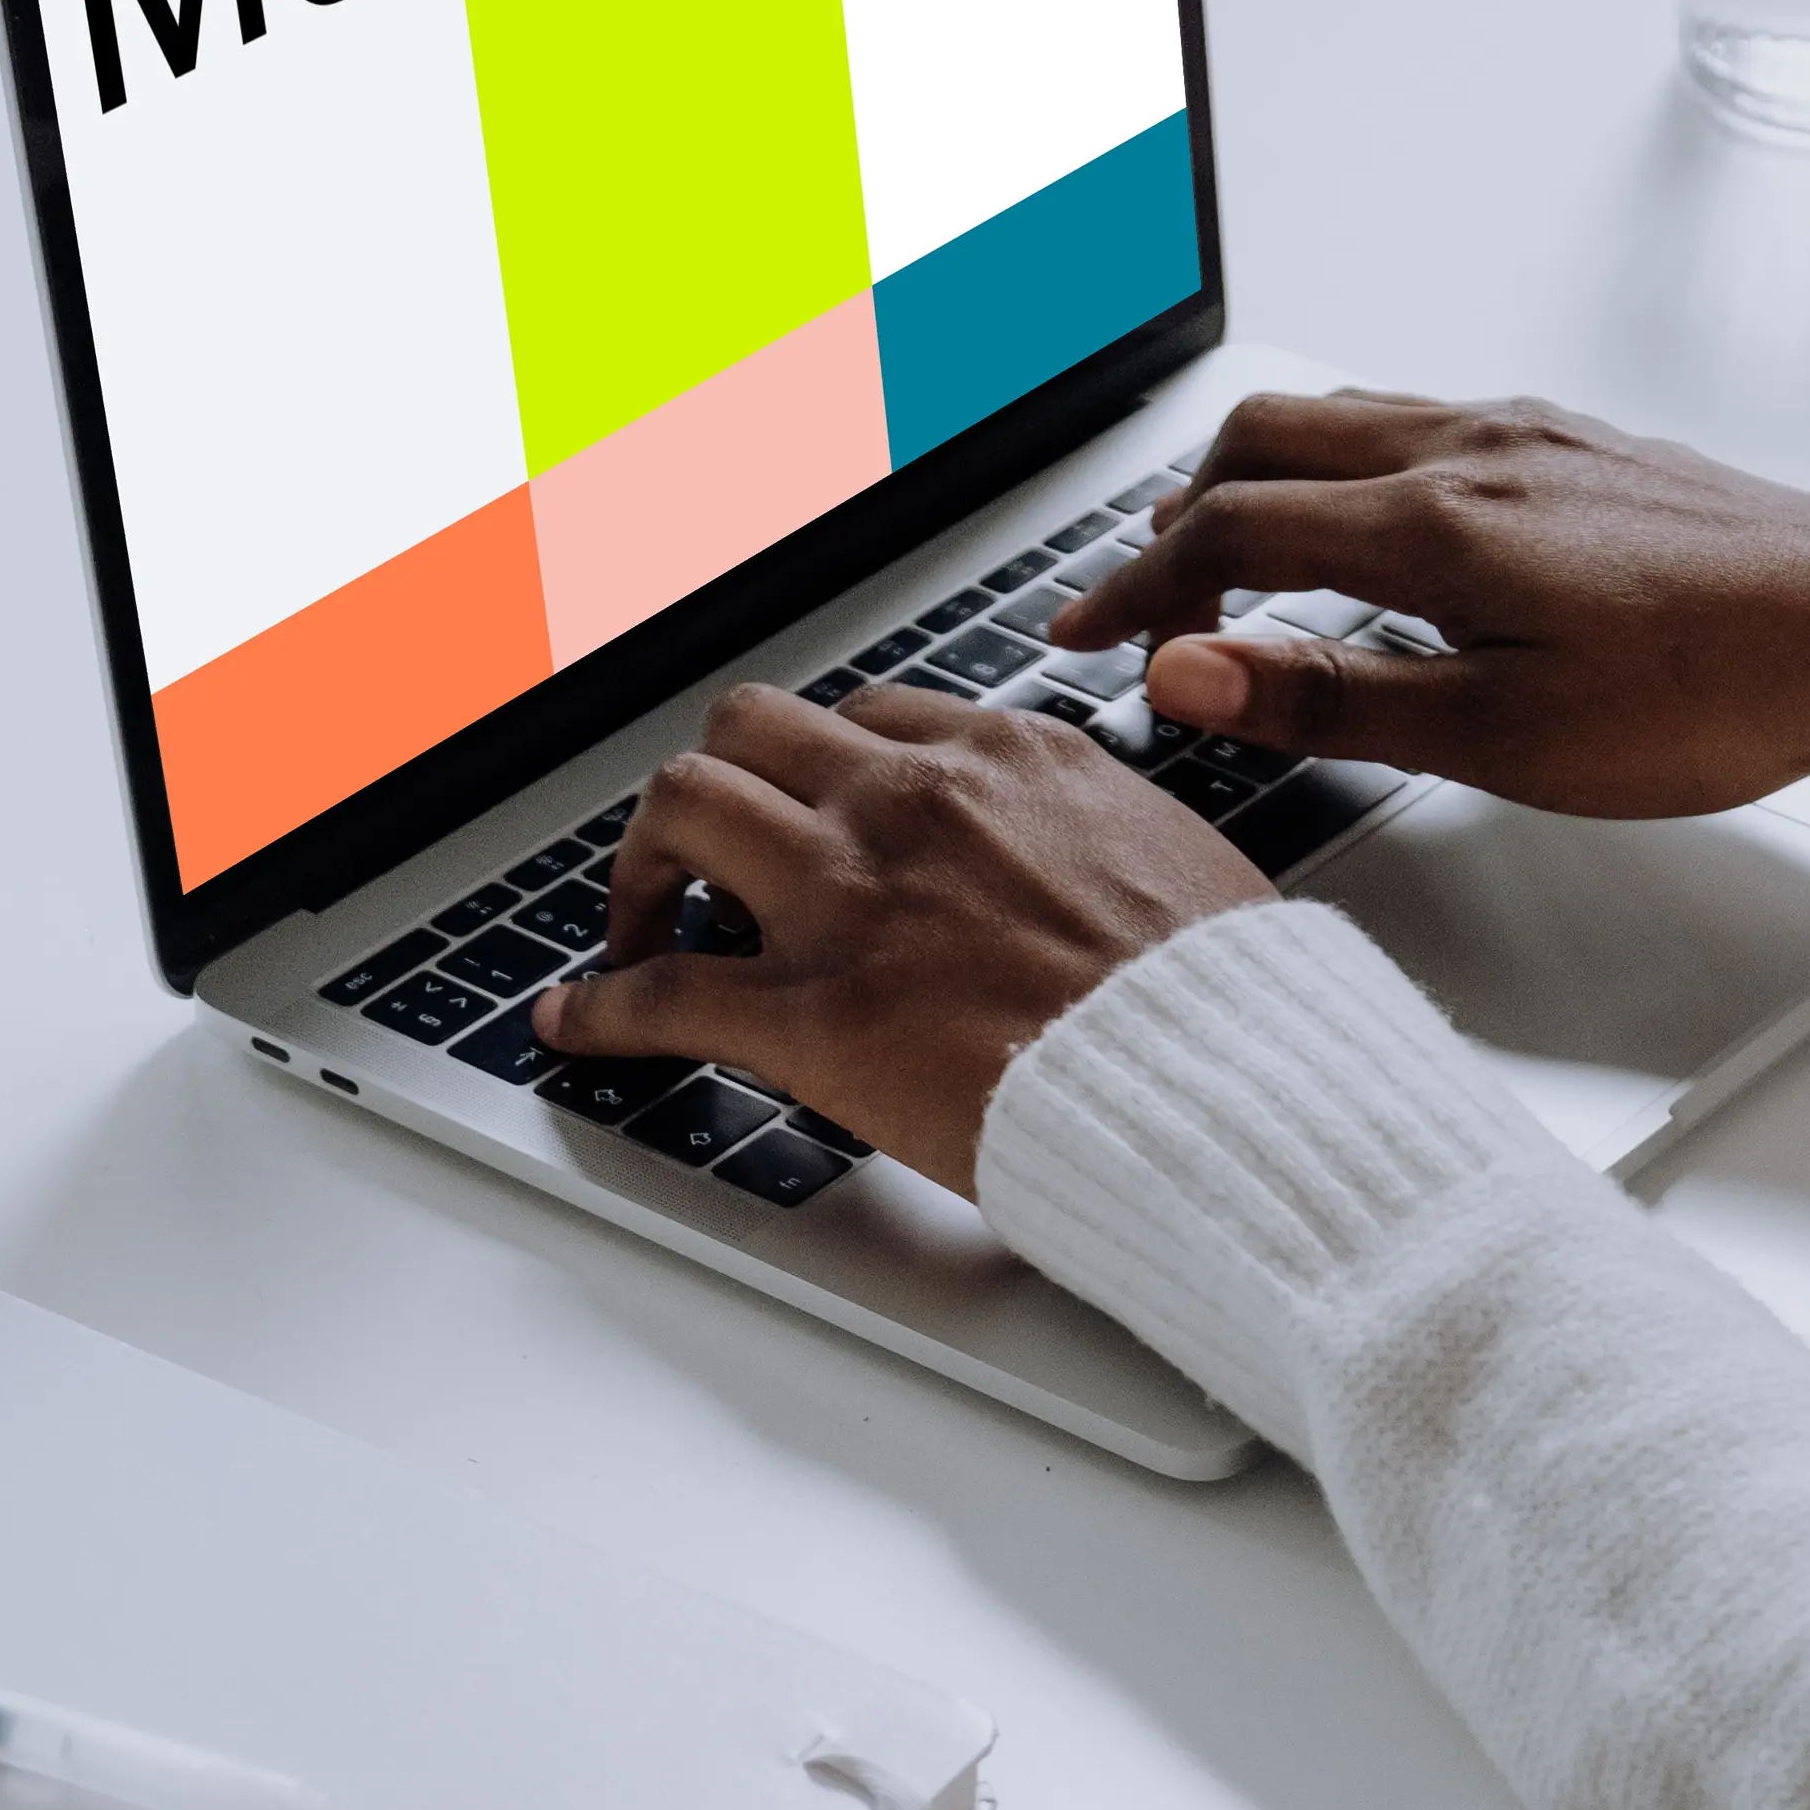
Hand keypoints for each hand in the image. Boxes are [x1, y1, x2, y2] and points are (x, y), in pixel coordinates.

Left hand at [532, 682, 1267, 1195]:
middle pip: (747, 732)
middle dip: (710, 793)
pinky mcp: (813, 1012)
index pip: (864, 719)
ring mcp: (852, 900)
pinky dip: (600, 1005)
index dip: (814, 774)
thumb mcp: (1174, 860)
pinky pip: (661, 990)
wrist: (1234, 1090)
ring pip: (681, 810)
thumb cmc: (1229, 1006)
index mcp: (1008, 759)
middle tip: (701, 864)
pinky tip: (575, 1023)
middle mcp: (913, 801)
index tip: (800, 816)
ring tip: (634, 930)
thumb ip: (1093, 838)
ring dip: (639, 869)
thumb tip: (1083, 860)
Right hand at [1050, 392, 1809, 817]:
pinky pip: (1416, 420)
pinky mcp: (1578, 440)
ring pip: (1339, 417)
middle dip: (1175, 521)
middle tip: (1141, 608)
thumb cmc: (1717, 698)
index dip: (1134, 595)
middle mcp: (1471, 450)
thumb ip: (1333, 697)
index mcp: (1437, 526)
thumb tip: (1189, 675)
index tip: (1081, 645)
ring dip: (1255, 480)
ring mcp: (1528, 433)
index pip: (1228, 536)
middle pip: (1262, 443)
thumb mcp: (1504, 739)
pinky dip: (1342, 465)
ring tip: (1227, 563)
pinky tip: (1368, 529)